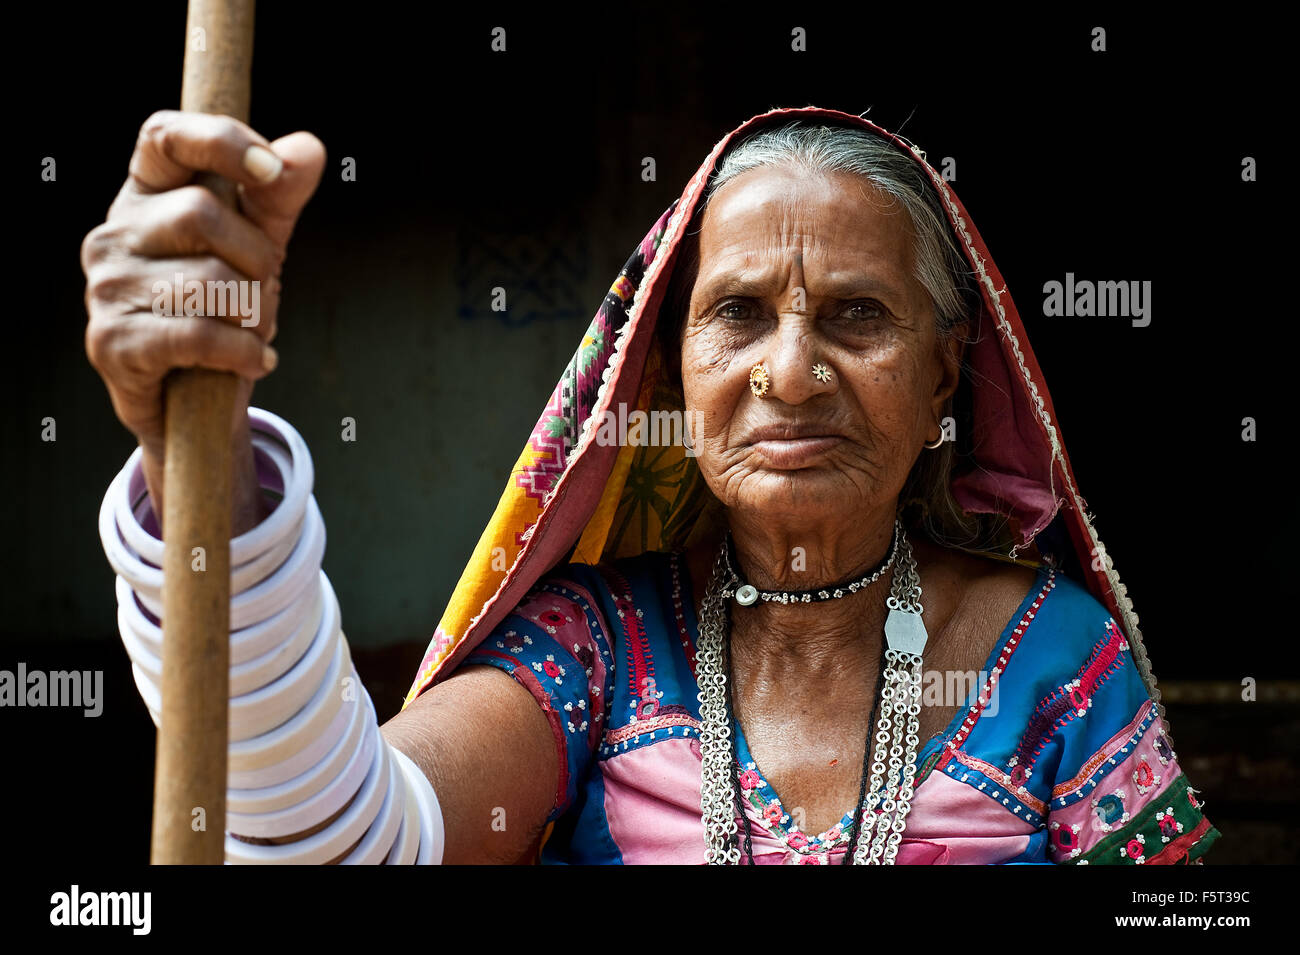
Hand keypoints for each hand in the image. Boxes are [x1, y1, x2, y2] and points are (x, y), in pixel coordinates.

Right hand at [82, 110, 324, 521]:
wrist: (193, 400)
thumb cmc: (223, 308)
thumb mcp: (258, 245)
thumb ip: (279, 198)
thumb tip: (310, 148)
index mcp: (146, 195)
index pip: (164, 136)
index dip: (220, 142)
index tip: (270, 170)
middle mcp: (114, 233)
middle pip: (202, 213)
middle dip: (257, 258)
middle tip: (264, 289)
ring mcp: (107, 287)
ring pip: (210, 280)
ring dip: (255, 313)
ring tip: (253, 330)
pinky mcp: (113, 342)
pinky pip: (200, 335)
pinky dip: (244, 351)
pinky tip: (257, 360)